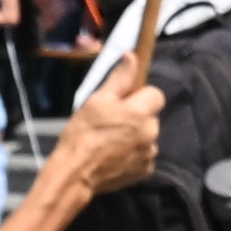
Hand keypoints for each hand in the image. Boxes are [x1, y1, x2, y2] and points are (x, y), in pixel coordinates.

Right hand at [46, 75, 162, 210]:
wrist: (75, 174)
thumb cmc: (83, 133)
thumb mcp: (97, 101)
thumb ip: (119, 79)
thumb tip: (132, 56)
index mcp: (141, 112)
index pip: (155, 94)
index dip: (140, 95)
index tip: (123, 102)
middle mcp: (152, 132)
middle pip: (151, 116)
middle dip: (137, 117)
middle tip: (112, 122)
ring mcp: (150, 154)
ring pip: (147, 136)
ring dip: (136, 136)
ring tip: (111, 141)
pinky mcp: (145, 171)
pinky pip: (144, 155)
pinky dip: (133, 154)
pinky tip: (115, 155)